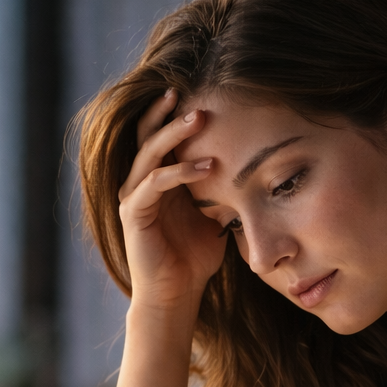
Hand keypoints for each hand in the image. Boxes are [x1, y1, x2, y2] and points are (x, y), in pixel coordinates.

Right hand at [117, 90, 226, 315]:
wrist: (176, 294)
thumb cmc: (195, 257)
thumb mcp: (216, 215)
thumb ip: (223, 189)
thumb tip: (252, 168)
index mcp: (158, 178)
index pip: (160, 135)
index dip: (174, 113)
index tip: (202, 93)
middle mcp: (141, 182)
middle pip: (147, 134)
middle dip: (168, 112)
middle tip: (191, 93)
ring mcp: (134, 196)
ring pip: (149, 153)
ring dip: (173, 134)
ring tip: (199, 118)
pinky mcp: (133, 213)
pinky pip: (154, 183)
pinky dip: (179, 172)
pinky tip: (206, 167)